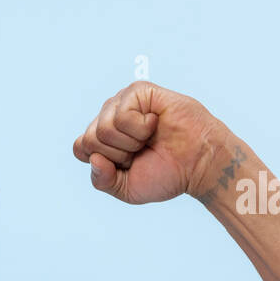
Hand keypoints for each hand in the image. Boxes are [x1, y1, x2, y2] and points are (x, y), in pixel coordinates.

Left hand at [72, 81, 224, 203]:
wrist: (198, 165)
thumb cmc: (165, 173)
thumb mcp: (125, 188)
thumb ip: (102, 180)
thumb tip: (94, 159)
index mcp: (103, 139)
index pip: (81, 148)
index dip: (104, 163)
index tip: (127, 165)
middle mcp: (109, 117)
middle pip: (89, 139)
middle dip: (118, 154)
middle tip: (141, 151)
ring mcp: (123, 102)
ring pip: (103, 128)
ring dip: (131, 142)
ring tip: (149, 138)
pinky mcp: (138, 91)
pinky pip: (122, 114)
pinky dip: (140, 128)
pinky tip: (155, 124)